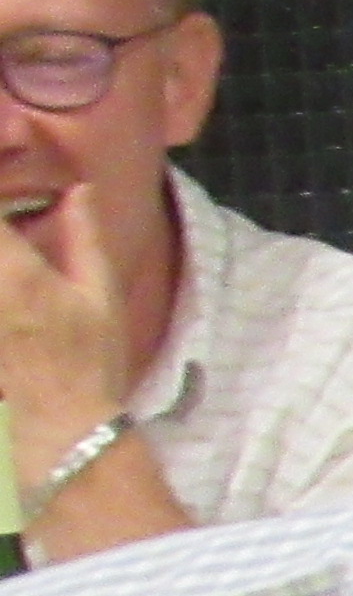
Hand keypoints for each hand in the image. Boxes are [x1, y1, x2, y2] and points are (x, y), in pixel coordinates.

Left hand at [0, 183, 138, 463]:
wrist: (63, 419)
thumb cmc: (89, 357)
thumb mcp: (101, 294)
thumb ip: (84, 235)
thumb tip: (79, 190)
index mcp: (14, 270)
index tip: (7, 175)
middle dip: (1, 220)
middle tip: (15, 225)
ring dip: (2, 243)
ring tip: (16, 250)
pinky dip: (1, 267)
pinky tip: (12, 266)